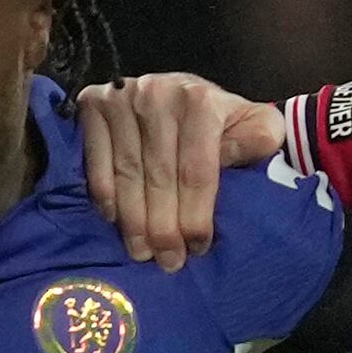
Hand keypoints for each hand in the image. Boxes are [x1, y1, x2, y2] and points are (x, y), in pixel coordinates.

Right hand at [75, 73, 290, 271]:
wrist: (177, 91)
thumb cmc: (217, 118)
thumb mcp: (251, 123)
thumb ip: (258, 140)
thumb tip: (244, 162)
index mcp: (200, 101)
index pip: (195, 169)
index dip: (196, 215)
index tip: (197, 248)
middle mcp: (158, 94)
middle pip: (159, 175)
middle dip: (164, 227)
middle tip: (168, 261)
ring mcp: (122, 97)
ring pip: (127, 172)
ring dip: (133, 219)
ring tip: (142, 252)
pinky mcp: (93, 104)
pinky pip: (96, 159)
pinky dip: (104, 193)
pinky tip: (113, 219)